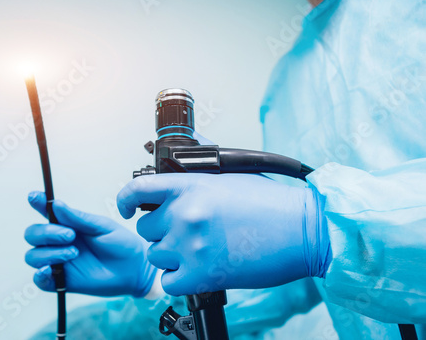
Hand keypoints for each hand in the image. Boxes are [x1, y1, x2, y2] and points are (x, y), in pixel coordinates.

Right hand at [24, 191, 156, 297]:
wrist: (136, 268)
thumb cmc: (121, 244)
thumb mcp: (102, 226)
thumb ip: (78, 218)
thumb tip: (56, 204)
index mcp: (68, 224)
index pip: (45, 211)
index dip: (37, 203)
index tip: (35, 197)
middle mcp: (59, 242)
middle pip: (32, 234)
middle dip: (46, 233)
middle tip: (70, 235)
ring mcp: (59, 261)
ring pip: (33, 256)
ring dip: (49, 253)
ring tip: (74, 252)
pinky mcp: (62, 281)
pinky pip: (40, 281)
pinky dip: (39, 275)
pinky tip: (49, 270)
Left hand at [117, 173, 330, 295]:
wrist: (302, 230)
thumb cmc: (271, 202)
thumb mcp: (232, 172)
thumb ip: (201, 161)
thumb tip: (189, 142)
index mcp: (190, 185)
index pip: (136, 190)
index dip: (123, 200)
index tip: (124, 208)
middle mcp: (184, 214)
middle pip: (146, 228)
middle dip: (161, 230)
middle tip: (186, 232)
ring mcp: (190, 246)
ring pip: (155, 255)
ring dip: (171, 255)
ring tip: (198, 251)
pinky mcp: (201, 276)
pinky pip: (168, 282)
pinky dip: (178, 279)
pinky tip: (197, 270)